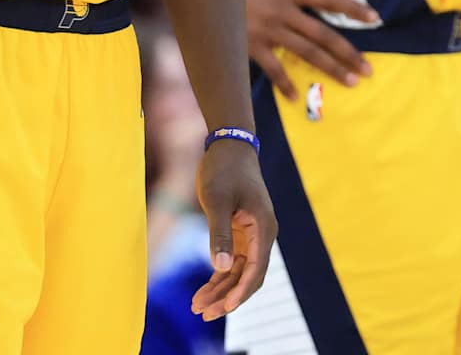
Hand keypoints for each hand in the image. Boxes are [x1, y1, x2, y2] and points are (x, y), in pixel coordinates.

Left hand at [189, 138, 276, 320]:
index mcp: (263, 228)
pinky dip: (219, 277)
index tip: (225, 308)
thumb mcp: (217, 200)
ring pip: (239, 272)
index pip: (256, 269)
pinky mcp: (240, 233)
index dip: (241, 291)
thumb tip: (221, 268)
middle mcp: (262, 235)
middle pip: (248, 276)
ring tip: (197, 307)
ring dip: (221, 290)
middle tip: (203, 314)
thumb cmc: (223, 168)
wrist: (229, 146)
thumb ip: (219, 233)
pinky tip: (203, 291)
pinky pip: (232, 262)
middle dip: (227, 297)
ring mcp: (252, 235)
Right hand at [245, 0, 377, 99]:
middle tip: (368, 70)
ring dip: (331, 69)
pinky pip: (273, 68)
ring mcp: (267, 29)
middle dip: (348, 52)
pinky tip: (297, 97)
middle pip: (323, 33)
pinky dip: (285, 84)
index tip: (375, 17)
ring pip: (307, 52)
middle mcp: (283, 10)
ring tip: (350, 82)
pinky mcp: (250, 45)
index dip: (352, 8)